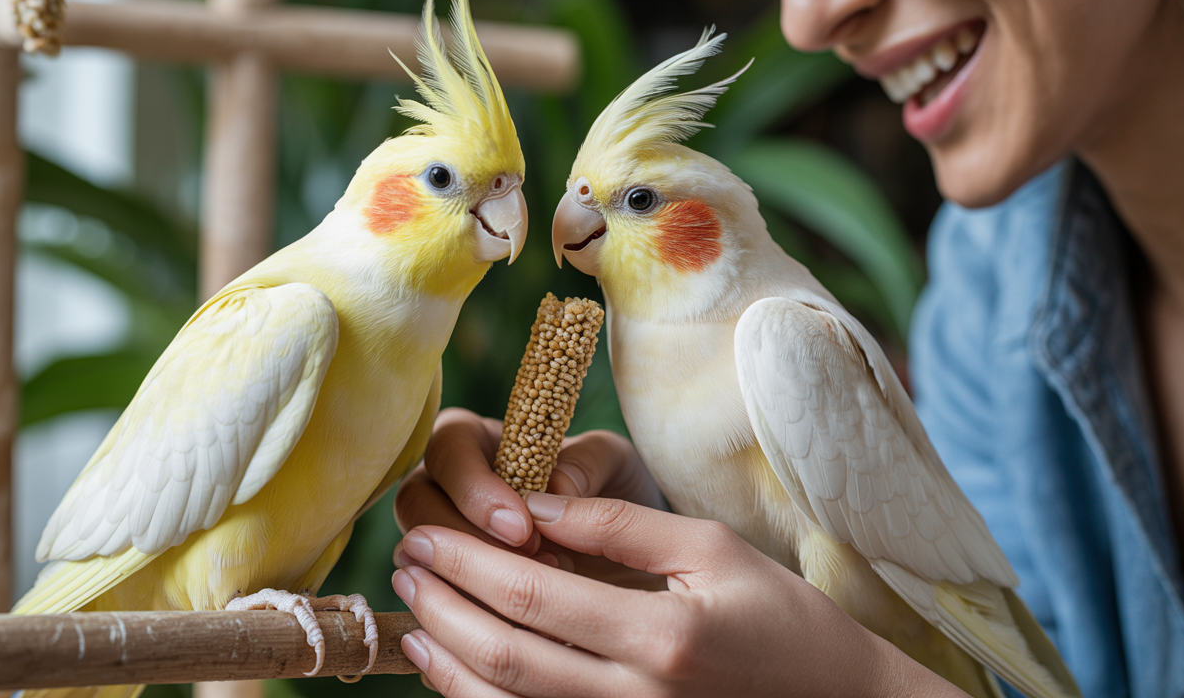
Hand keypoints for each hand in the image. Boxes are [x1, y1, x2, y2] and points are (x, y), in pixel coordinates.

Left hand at [392, 493, 967, 697]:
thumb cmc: (778, 613)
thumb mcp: (709, 547)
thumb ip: (617, 525)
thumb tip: (532, 504)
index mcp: (661, 635)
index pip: (533, 595)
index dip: (466, 563)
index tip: (426, 533)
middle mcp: (636, 696)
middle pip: (505, 654)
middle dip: (441, 606)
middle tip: (405, 561)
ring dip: (445, 656)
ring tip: (411, 609)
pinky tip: (448, 665)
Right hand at [394, 408, 668, 585]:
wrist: (625, 547)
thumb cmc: (610, 489)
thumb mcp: (612, 463)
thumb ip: (589, 462)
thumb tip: (558, 485)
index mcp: (476, 441)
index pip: (448, 450)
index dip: (474, 489)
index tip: (521, 524)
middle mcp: (444, 487)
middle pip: (416, 504)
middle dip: (466, 539)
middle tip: (528, 560)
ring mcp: (439, 538)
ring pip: (419, 556)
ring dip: (468, 577)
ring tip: (538, 591)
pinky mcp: (447, 586)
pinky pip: (436, 600)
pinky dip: (474, 612)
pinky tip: (522, 623)